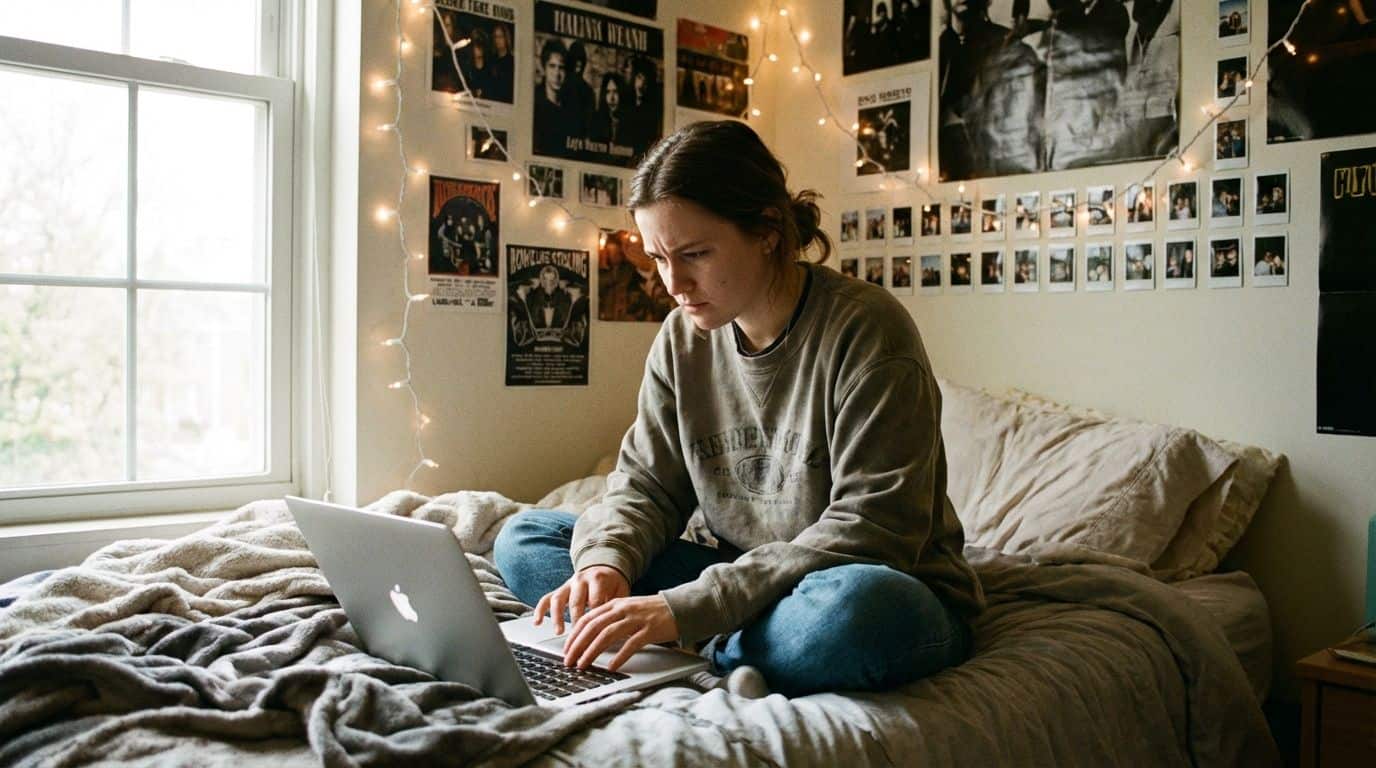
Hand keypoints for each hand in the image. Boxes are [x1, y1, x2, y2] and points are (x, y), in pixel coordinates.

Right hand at [533, 565, 629, 635]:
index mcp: (598, 579)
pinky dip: (540, 610)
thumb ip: (618, 607)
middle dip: (577, 623)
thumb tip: (620, 630)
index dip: (596, 620)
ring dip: (558, 617)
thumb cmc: (613, 585)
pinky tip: (537, 622)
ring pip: (558, 599)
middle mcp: (580, 579)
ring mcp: (568, 584)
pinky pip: (546, 598)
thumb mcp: (621, 592)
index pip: (595, 601)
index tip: (597, 637)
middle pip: (576, 602)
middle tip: (579, 641)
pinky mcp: (560, 589)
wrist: (604, 567)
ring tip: (559, 632)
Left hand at [561, 594, 678, 671]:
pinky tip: (611, 667)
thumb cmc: (650, 612)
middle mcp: (623, 609)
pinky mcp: (649, 630)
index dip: (574, 635)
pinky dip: (619, 657)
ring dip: (592, 651)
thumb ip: (610, 619)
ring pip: (607, 635)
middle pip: (593, 627)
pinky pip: (631, 644)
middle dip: (578, 645)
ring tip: (583, 665)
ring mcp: (636, 619)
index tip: (566, 650)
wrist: (677, 607)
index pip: (587, 619)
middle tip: (568, 661)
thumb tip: (589, 637)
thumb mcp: (627, 610)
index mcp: (615, 604)